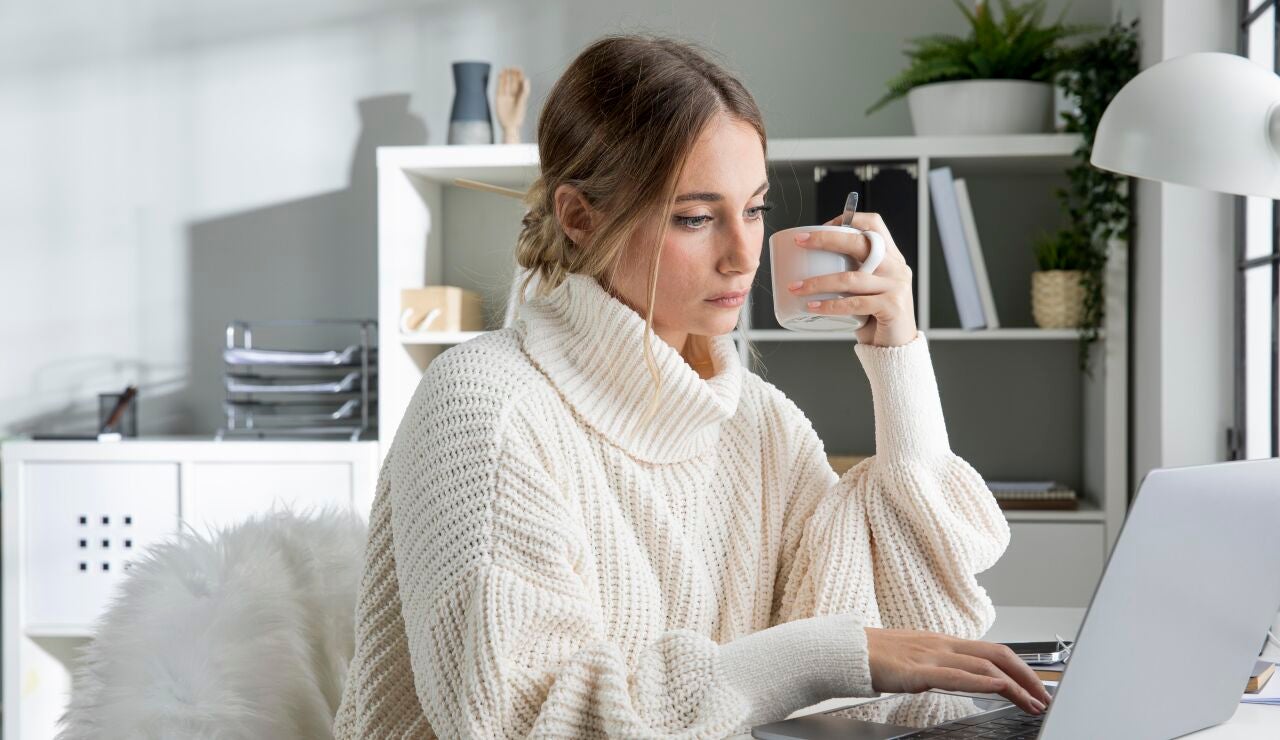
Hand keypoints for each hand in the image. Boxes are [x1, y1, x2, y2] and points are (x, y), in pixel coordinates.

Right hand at [495, 67, 530, 143]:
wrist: (510, 125)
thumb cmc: (518, 116)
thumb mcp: (522, 103)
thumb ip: (524, 91)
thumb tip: (526, 79)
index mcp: (521, 94)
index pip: (520, 82)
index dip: (519, 75)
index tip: (518, 68)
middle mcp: (514, 94)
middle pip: (513, 81)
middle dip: (512, 74)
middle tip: (512, 67)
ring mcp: (506, 95)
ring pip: (506, 83)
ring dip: (506, 75)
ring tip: (505, 68)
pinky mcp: (499, 97)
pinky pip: (500, 87)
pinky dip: (500, 80)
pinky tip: (500, 74)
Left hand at [785, 211, 917, 346]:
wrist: (894, 347)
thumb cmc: (873, 316)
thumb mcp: (865, 288)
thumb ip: (850, 271)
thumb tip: (807, 261)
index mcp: (890, 256)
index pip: (874, 224)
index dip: (848, 219)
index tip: (820, 228)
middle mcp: (896, 267)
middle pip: (860, 243)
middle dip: (826, 239)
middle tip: (800, 243)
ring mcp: (896, 286)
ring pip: (851, 278)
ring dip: (818, 282)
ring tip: (795, 287)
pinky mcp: (892, 307)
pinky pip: (854, 304)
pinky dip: (830, 305)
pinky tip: (813, 307)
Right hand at [865, 627, 1053, 715]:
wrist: (845, 651)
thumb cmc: (874, 657)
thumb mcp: (915, 658)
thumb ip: (938, 666)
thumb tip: (958, 677)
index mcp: (942, 643)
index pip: (992, 650)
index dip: (1019, 666)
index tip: (1035, 685)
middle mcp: (942, 645)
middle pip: (997, 654)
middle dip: (1027, 676)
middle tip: (1045, 696)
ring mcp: (931, 655)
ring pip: (984, 665)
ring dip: (1014, 684)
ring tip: (1032, 702)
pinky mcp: (918, 670)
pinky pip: (956, 675)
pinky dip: (982, 681)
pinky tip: (998, 687)